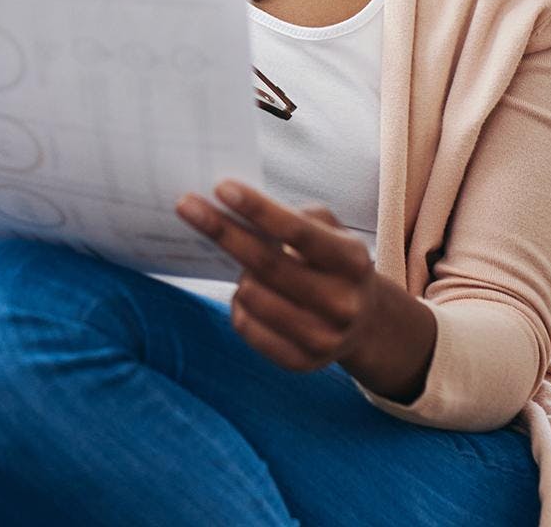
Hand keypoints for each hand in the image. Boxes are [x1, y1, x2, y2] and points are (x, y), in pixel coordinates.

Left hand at [175, 181, 392, 373]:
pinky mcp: (300, 362)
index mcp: (353, 261)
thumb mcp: (331, 232)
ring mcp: (323, 338)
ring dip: (239, 274)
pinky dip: (239, 305)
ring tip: (248, 267)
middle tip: (185, 205)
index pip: (298, 231)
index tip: (221, 188)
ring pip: (250, 295)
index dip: (257, 209)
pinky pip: (245, 326)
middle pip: (265, 264)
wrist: (364, 323)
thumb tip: (238, 208)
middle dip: (222, 232)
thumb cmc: (332, 263)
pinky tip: (251, 295)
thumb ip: (295, 216)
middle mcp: (342, 303)